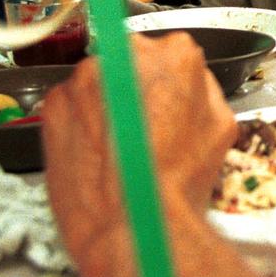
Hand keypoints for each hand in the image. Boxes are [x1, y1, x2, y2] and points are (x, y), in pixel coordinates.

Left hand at [42, 33, 236, 276]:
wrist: (133, 224)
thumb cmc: (182, 178)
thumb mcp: (222, 125)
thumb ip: (204, 89)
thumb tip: (188, 83)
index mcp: (177, 53)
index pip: (174, 52)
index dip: (172, 82)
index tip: (169, 103)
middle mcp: (129, 53)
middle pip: (133, 60)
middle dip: (137, 85)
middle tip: (143, 125)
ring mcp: (86, 76)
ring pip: (99, 80)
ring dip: (106, 102)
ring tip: (116, 144)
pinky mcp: (53, 102)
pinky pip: (70, 103)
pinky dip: (79, 121)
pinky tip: (94, 152)